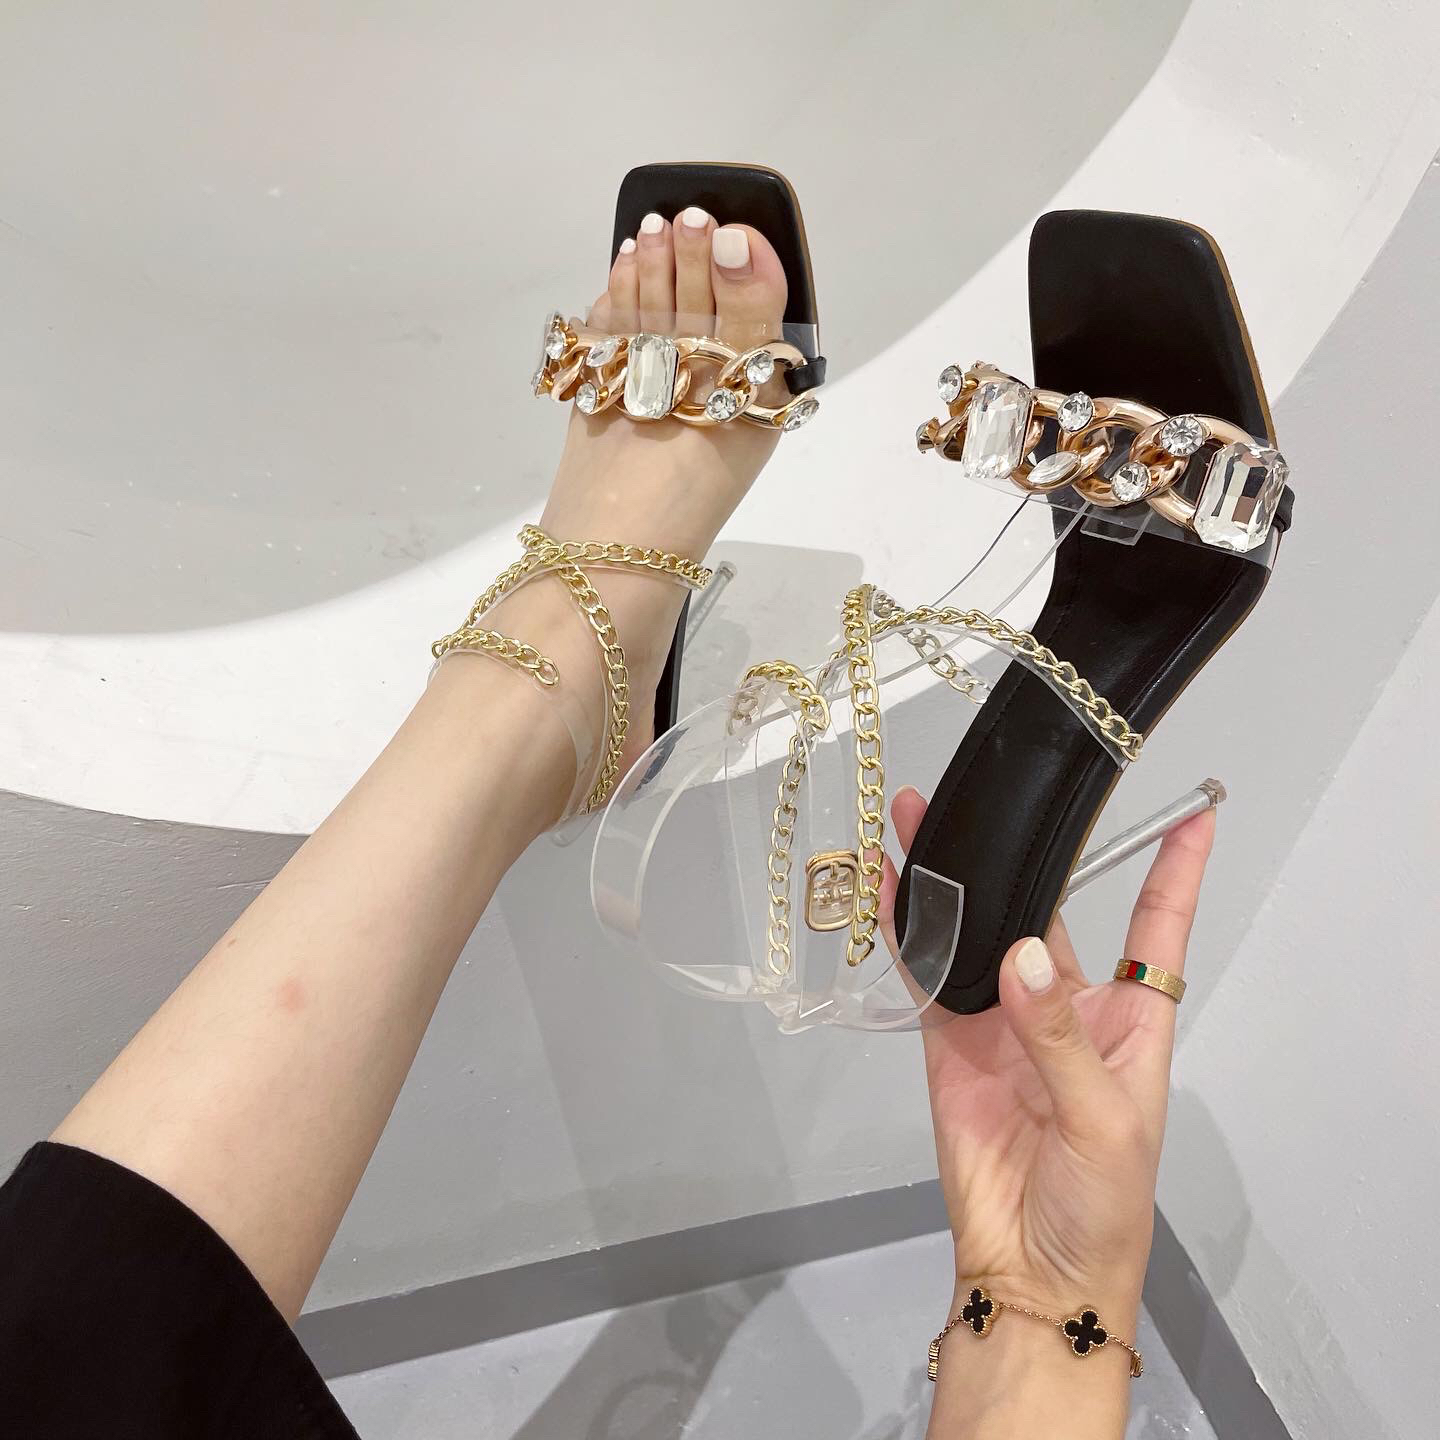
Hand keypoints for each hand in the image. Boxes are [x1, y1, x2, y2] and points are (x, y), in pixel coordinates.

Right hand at [881, 786, 1214, 1328]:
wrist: (1030, 1273)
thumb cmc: (1102, 1206)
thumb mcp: (1103, 1121)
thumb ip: (1058, 1037)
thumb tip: (1019, 954)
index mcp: (1128, 1020)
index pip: (1157, 930)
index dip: (1174, 873)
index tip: (1194, 812)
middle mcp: (1065, 1006)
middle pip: (1049, 913)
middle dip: (1025, 855)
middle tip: (992, 795)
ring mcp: (1002, 1020)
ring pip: (979, 932)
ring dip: (954, 880)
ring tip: (921, 817)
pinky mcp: (950, 1042)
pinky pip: (928, 975)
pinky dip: (907, 931)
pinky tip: (888, 887)